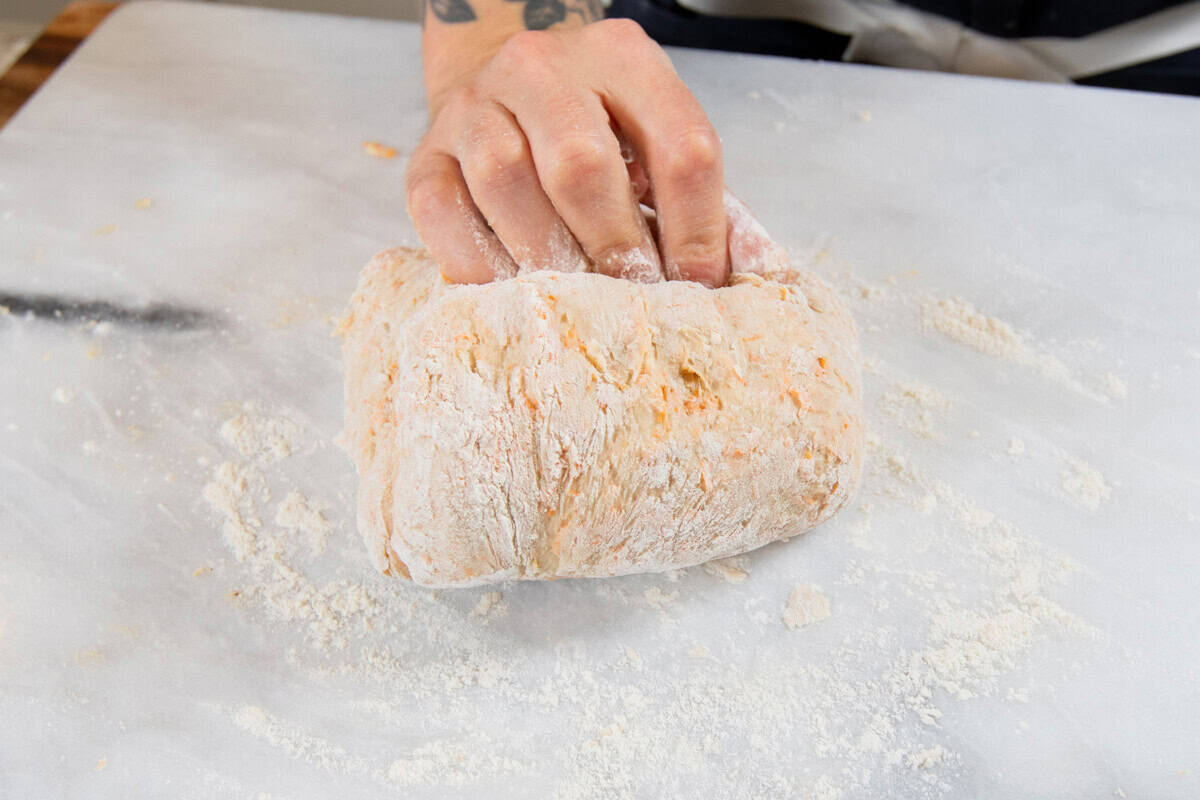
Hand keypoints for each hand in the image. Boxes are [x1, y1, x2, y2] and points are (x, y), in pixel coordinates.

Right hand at [406, 19, 728, 286]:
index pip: (680, 145)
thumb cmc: (598, 131)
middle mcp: (542, 68)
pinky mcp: (426, 152)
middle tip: (632, 300)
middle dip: (615, 247)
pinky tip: (512, 291)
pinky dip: (479, 264)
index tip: (696, 286)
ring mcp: (474, 106)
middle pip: (581, 163)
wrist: (508, 91)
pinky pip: (442, 211)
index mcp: (624, 58)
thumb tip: (737, 280)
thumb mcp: (656, 140)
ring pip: (504, 180)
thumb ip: (699, 202)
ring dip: (546, 258)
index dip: (697, 230)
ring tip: (574, 302)